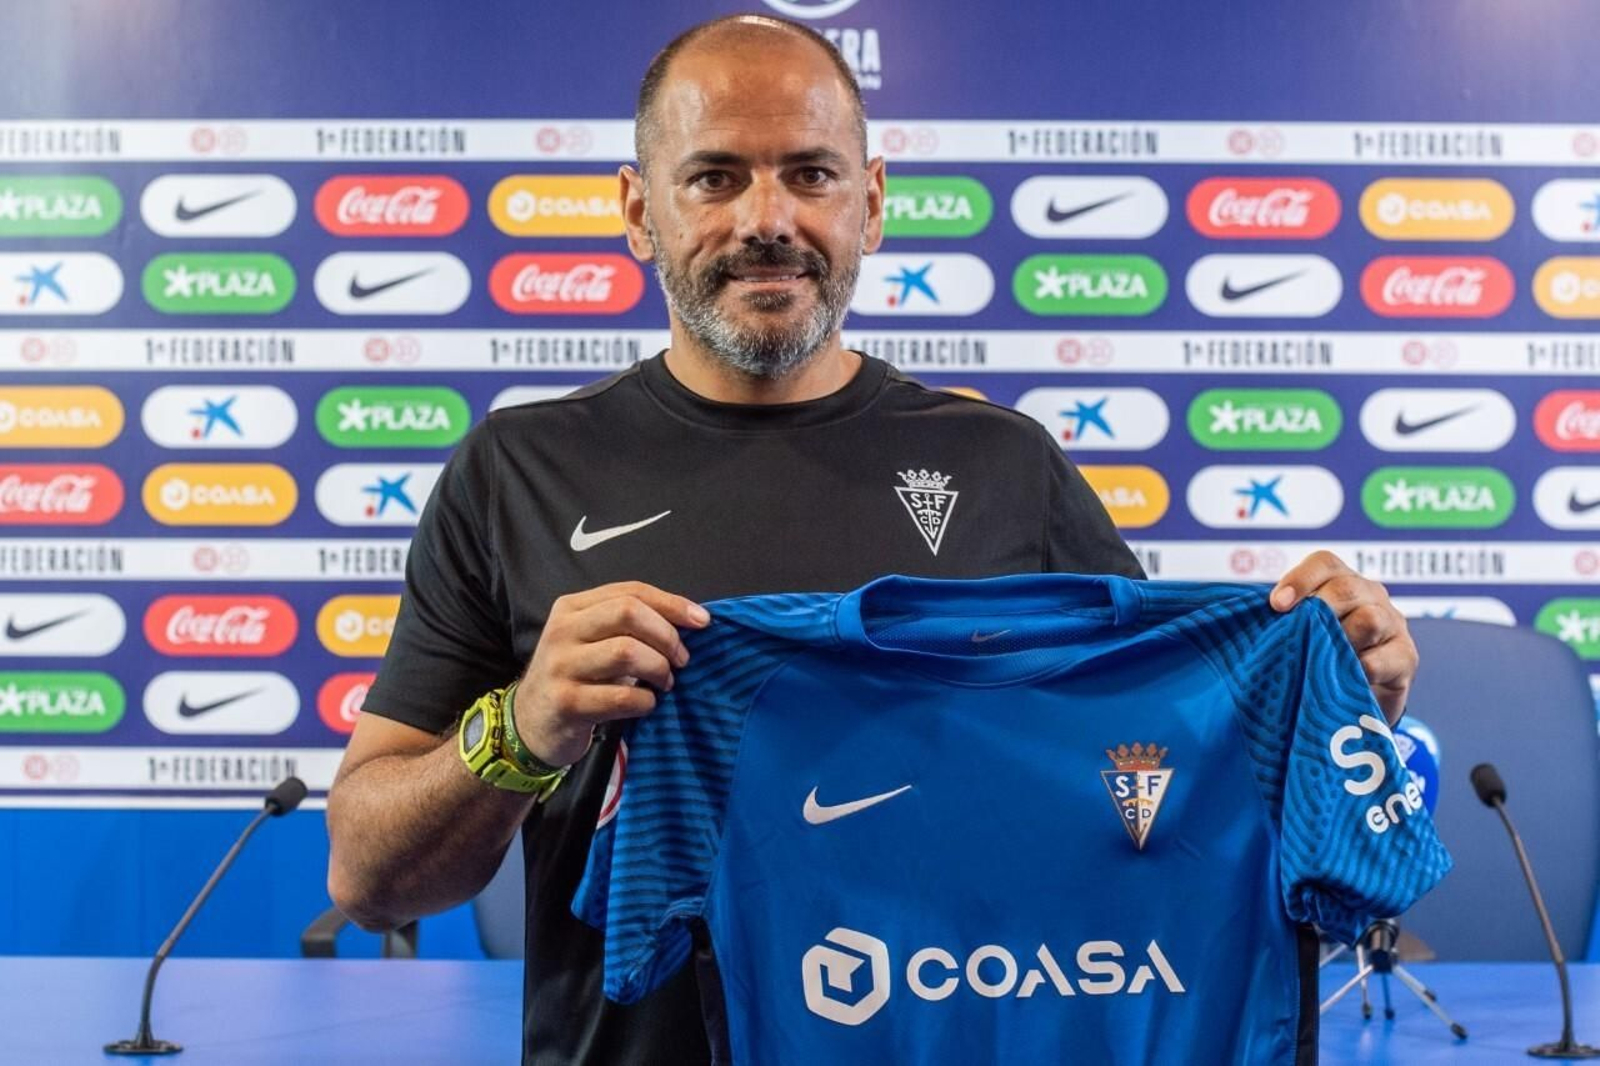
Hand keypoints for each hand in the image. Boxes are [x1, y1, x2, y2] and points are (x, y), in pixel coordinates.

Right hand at [513, 581, 710, 766]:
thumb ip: (628, 625)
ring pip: (626, 652)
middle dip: (666, 635)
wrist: (531, 722)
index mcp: (572, 607)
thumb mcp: (592, 641)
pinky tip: (646, 704)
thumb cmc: (575, 677)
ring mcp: (561, 666)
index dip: (672, 604)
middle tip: (681, 659)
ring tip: (664, 682)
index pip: (630, 591)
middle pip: (628, 613)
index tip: (702, 622)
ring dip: (659, 668)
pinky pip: (621, 695)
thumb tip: (690, 620)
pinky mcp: (566, 703)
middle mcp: (563, 631)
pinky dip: (645, 700)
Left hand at [1270, 551, 1415, 725]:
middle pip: (1346, 588)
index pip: (1324, 563)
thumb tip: (1248, 619)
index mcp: (1341, 582)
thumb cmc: (1318, 658)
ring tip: (1320, 661)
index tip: (1276, 605)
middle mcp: (1370, 596)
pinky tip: (1343, 678)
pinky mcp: (1406, 657)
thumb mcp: (1300, 632)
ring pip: (1370, 619)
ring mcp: (1392, 624)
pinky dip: (1360, 669)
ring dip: (1340, 641)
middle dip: (1318, 610)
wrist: (1354, 701)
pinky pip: (1383, 659)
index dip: (1299, 580)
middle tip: (1297, 635)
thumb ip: (1284, 620)